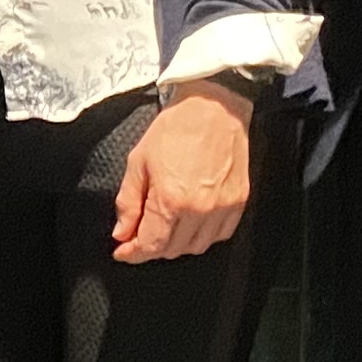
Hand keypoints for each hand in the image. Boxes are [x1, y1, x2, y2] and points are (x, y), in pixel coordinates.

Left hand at [112, 81, 255, 261]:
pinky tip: (190, 223)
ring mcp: (223, 208)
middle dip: (151, 248)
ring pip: (196, 247)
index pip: (151, 245)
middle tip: (138, 235)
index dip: (133, 253)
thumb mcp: (138, 161)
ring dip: (176, 245)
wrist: (215, 107)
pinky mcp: (240, 202)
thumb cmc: (174, 129)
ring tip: (164, 229)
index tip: (123, 252)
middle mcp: (200, 210)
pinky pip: (219, 235)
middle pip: (172, 250)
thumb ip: (128, 202)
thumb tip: (122, 233)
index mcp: (171, 200)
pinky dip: (202, 236)